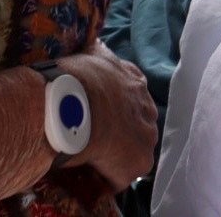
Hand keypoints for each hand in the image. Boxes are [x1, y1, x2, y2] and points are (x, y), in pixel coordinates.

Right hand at [58, 43, 157, 190]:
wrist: (73, 102)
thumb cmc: (75, 77)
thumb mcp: (91, 54)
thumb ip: (98, 53)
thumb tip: (96, 42)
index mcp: (135, 80)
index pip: (132, 97)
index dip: (116, 109)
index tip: (102, 116)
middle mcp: (147, 105)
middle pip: (137, 123)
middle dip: (121, 131)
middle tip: (96, 139)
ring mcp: (146, 134)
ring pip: (133, 149)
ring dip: (117, 155)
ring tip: (92, 160)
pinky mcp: (138, 161)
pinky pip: (121, 176)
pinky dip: (107, 179)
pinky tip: (88, 175)